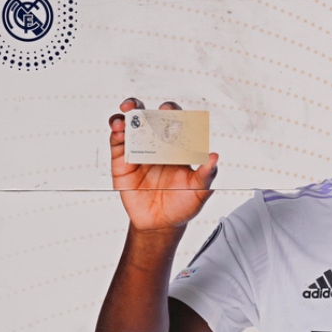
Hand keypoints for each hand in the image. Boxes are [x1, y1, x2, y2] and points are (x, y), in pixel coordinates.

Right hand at [109, 98, 218, 231]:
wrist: (161, 224)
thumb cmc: (183, 205)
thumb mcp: (199, 190)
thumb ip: (206, 174)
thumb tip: (214, 157)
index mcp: (178, 146)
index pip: (175, 122)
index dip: (172, 112)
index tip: (169, 111)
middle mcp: (158, 145)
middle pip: (149, 117)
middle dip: (142, 107)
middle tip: (139, 106)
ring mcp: (139, 151)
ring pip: (130, 126)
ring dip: (126, 115)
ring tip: (126, 114)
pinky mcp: (123, 162)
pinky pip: (118, 143)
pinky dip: (116, 133)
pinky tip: (119, 130)